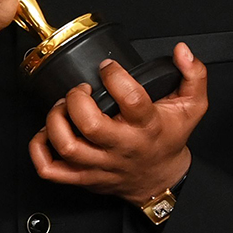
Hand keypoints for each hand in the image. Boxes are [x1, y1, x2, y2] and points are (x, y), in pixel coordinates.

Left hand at [27, 44, 208, 205]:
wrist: (159, 180)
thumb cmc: (168, 140)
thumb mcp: (192, 107)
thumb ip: (193, 75)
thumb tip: (183, 52)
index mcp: (147, 127)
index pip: (131, 99)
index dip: (114, 77)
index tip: (107, 68)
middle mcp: (122, 147)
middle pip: (90, 125)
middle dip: (77, 99)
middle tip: (79, 91)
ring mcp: (100, 164)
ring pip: (67, 146)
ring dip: (55, 121)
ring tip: (62, 108)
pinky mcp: (83, 177)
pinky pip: (51, 169)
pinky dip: (39, 149)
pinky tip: (47, 133)